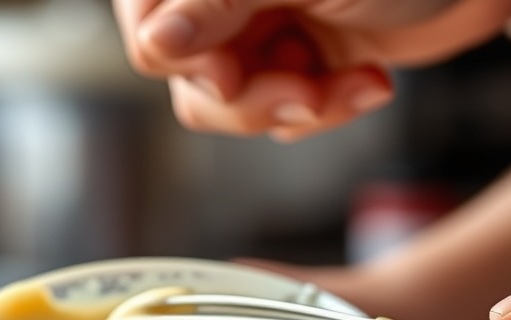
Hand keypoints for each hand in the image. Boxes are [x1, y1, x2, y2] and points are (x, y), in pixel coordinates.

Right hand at [112, 1, 510, 139]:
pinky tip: (364, 84)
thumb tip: (154, 40)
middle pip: (184, 75)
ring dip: (291, 110)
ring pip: (228, 107)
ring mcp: (261, 25)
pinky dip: (321, 111)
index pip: (146, 22)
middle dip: (251, 95)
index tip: (230, 69)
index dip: (183, 56)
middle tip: (301, 87)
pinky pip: (275, 116)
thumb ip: (216, 1)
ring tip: (344, 89)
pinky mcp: (297, 60)